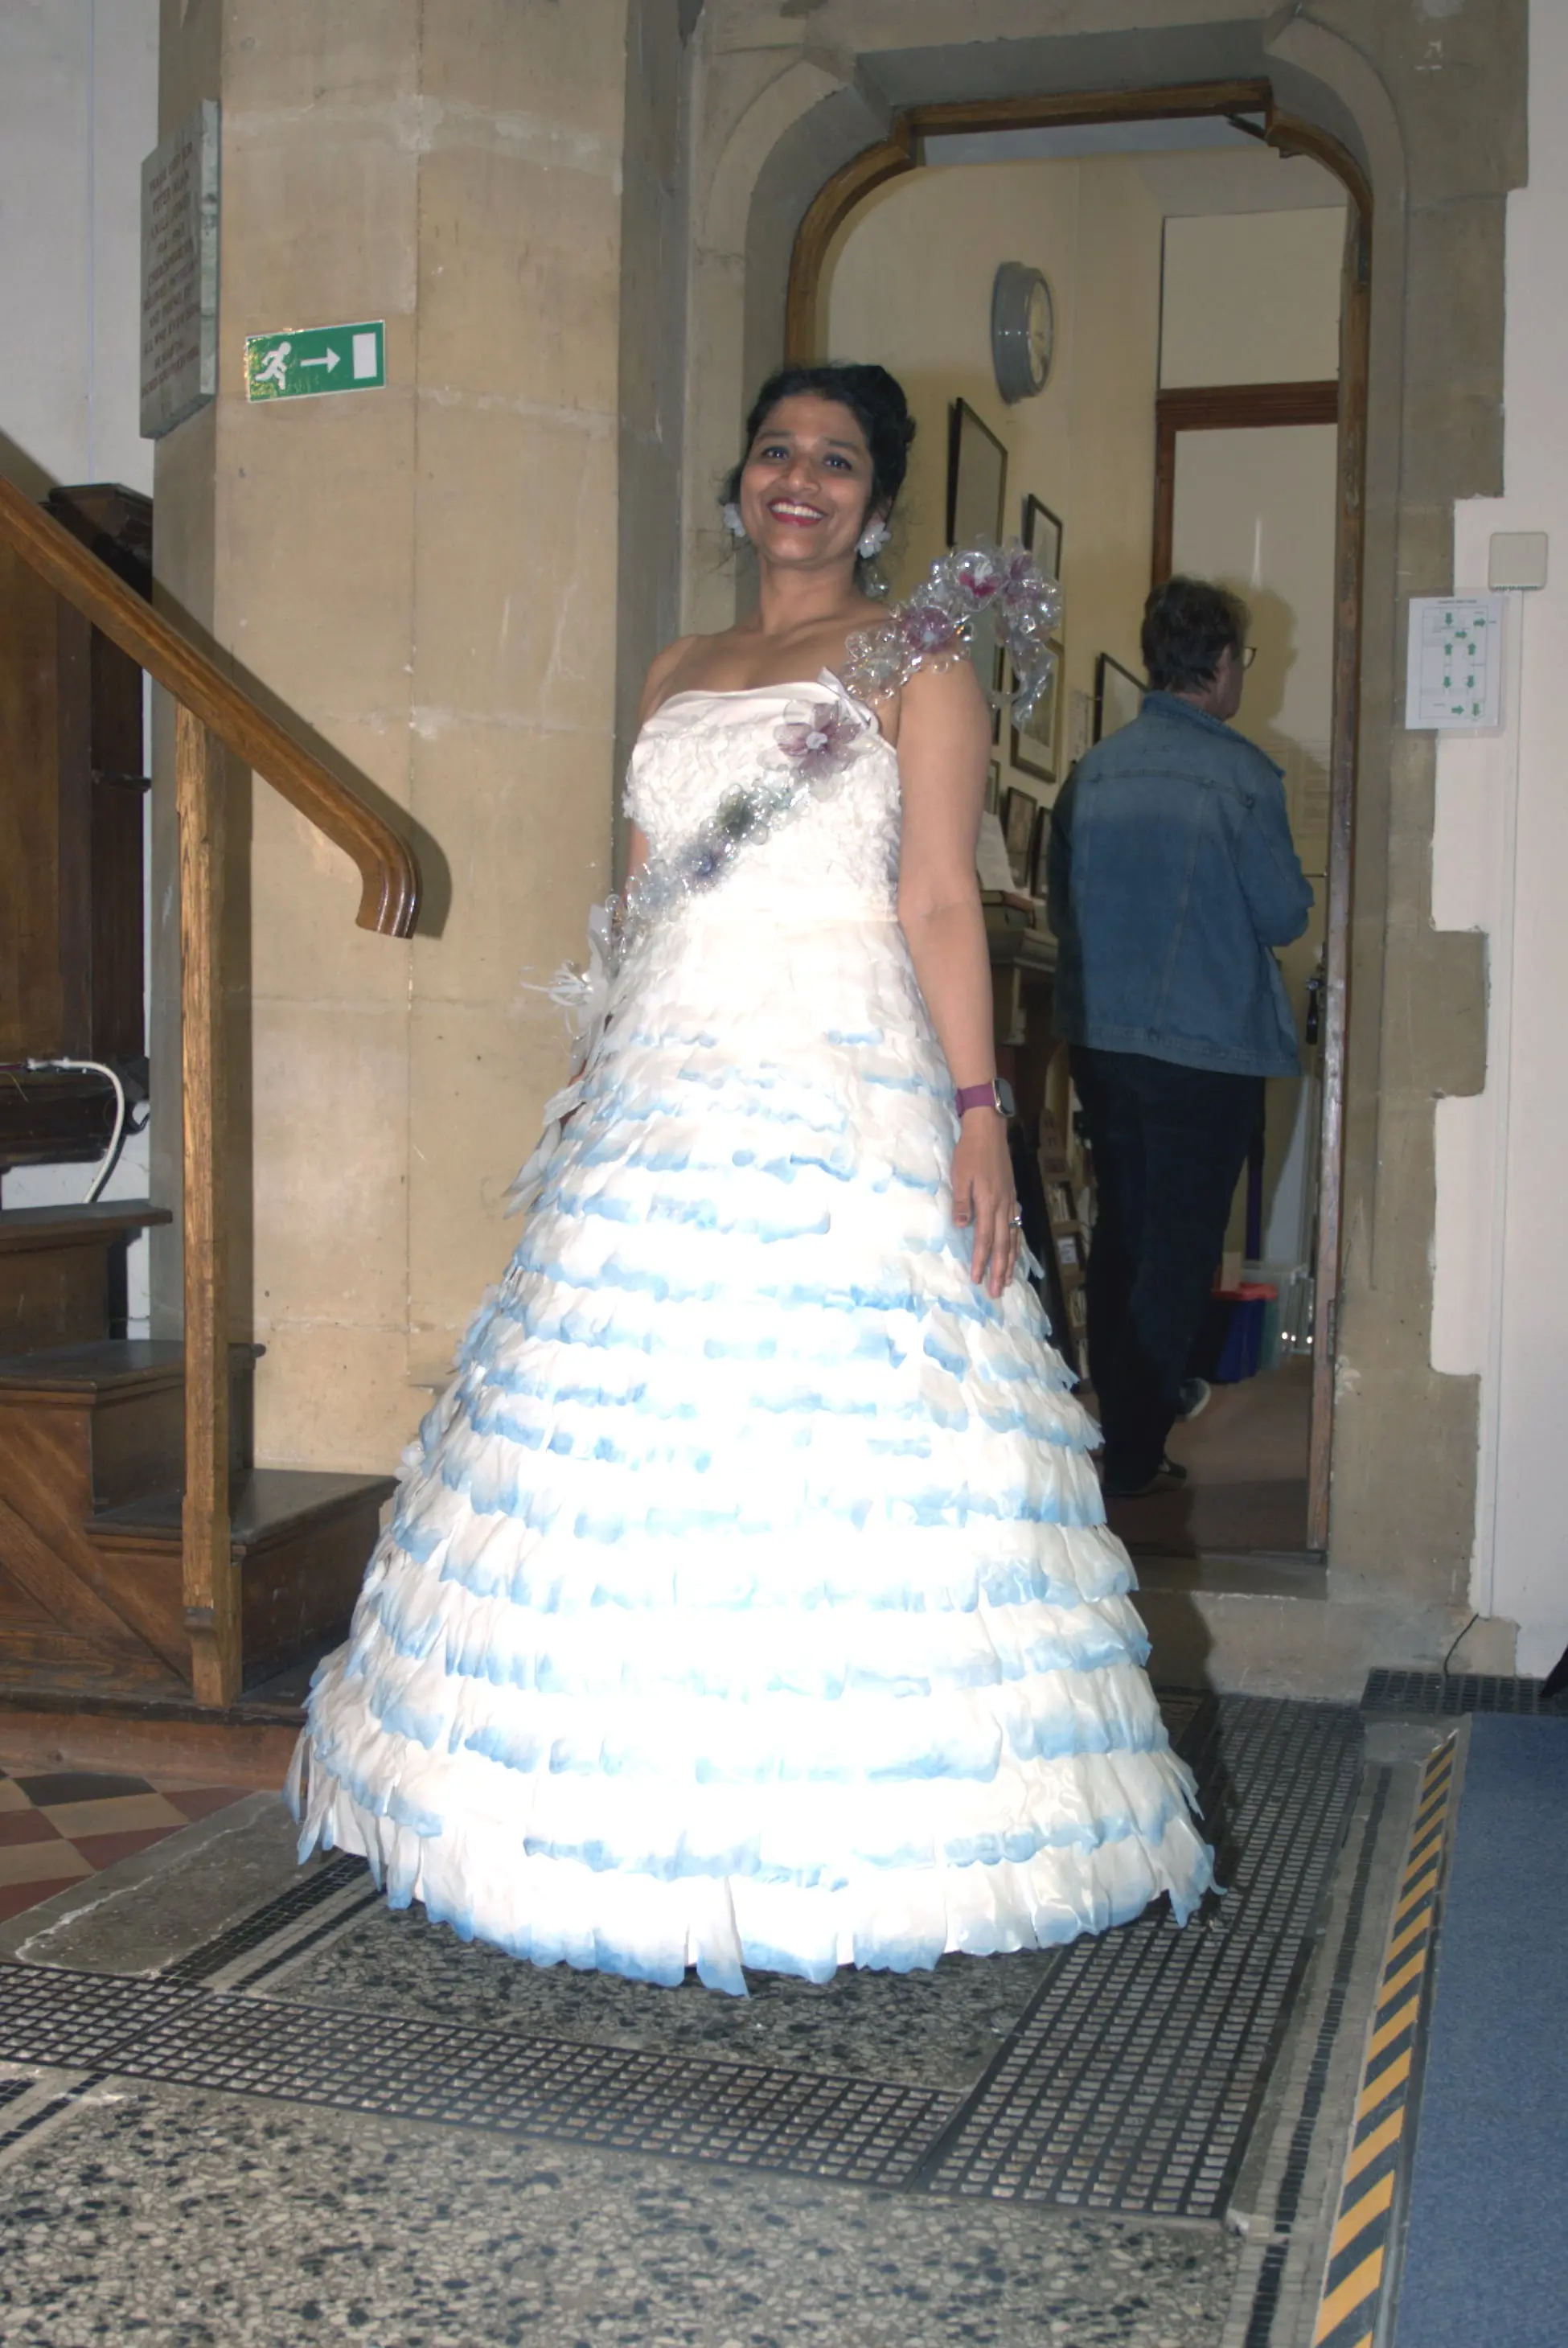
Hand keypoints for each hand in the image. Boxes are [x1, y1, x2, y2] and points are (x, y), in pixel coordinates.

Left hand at [951, 1110, 1019, 1297]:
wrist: (989, 1131)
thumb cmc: (969, 1152)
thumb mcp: (959, 1176)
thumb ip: (961, 1202)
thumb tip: (961, 1226)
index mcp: (988, 1202)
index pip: (984, 1239)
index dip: (981, 1260)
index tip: (977, 1279)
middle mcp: (1003, 1206)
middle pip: (1002, 1245)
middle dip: (999, 1270)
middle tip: (996, 1292)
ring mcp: (1010, 1202)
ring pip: (1012, 1238)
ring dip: (1010, 1261)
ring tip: (1007, 1280)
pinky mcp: (1012, 1197)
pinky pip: (1016, 1226)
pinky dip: (1016, 1244)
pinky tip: (1014, 1253)